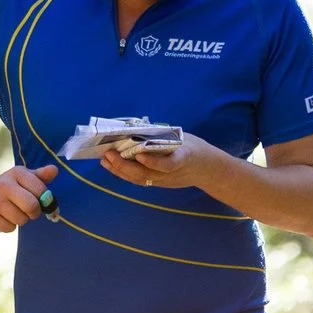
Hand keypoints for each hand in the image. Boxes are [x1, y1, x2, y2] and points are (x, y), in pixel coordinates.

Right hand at [0, 164, 58, 231]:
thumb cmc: (9, 186)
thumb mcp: (24, 178)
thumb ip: (41, 176)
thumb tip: (55, 170)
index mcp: (17, 173)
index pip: (41, 190)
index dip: (46, 200)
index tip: (41, 201)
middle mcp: (4, 185)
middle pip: (32, 206)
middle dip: (35, 212)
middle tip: (30, 210)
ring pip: (21, 220)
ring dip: (22, 219)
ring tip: (14, 211)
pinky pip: (10, 228)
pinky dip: (10, 226)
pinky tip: (4, 217)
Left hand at [100, 131, 225, 191]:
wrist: (207, 169)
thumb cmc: (194, 148)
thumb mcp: (184, 138)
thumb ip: (164, 136)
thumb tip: (138, 129)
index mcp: (183, 158)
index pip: (168, 164)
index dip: (153, 162)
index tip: (140, 155)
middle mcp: (171, 173)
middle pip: (145, 174)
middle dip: (124, 165)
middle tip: (109, 154)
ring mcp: (163, 180)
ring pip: (139, 179)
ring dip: (119, 170)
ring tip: (105, 160)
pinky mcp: (159, 183)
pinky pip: (139, 180)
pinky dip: (124, 174)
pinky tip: (113, 166)